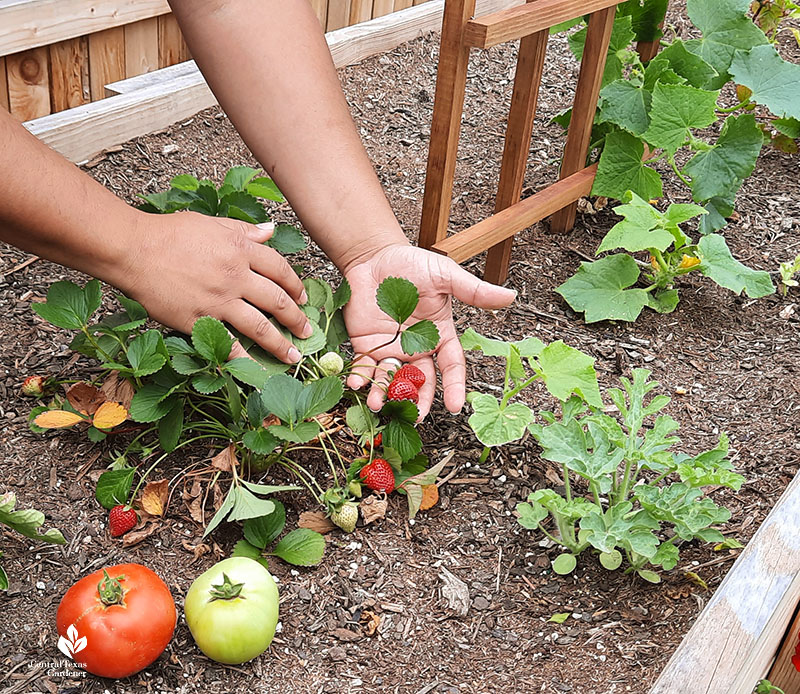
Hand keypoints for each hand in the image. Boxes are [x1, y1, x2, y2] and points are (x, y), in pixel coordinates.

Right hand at [116, 211, 310, 363]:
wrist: (133, 249)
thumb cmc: (169, 233)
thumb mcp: (212, 223)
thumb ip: (244, 230)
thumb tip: (271, 231)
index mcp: (240, 249)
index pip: (280, 269)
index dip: (296, 286)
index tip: (303, 298)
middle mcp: (235, 276)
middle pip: (277, 301)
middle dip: (296, 319)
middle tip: (307, 331)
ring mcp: (218, 300)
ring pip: (259, 326)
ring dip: (280, 344)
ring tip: (293, 357)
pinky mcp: (198, 320)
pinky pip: (226, 344)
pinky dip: (243, 359)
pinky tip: (256, 370)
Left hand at [343, 244, 516, 418]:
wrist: (374, 257)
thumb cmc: (412, 264)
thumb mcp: (444, 276)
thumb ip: (473, 291)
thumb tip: (510, 296)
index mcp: (439, 336)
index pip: (452, 366)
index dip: (455, 386)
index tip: (456, 406)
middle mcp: (417, 349)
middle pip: (421, 383)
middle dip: (417, 401)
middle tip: (414, 417)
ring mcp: (391, 350)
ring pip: (391, 380)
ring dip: (385, 394)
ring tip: (379, 404)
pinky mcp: (366, 347)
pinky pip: (365, 368)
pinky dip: (361, 378)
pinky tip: (357, 383)